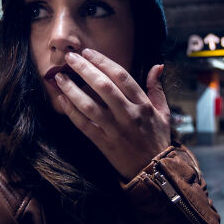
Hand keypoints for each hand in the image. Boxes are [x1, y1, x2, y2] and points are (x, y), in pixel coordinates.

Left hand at [54, 48, 170, 180]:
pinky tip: (62, 100)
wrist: (154, 170)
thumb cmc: (157, 139)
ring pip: (90, 105)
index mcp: (143, 104)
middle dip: (84, 69)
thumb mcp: (163, 112)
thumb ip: (157, 88)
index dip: (103, 62)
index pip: (121, 76)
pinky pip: (84, 125)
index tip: (88, 52)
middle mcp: (129, 114)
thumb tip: (157, 66)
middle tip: (70, 58)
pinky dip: (72, 112)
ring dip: (72, 89)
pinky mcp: (104, 143)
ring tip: (60, 77)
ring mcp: (115, 129)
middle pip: (103, 86)